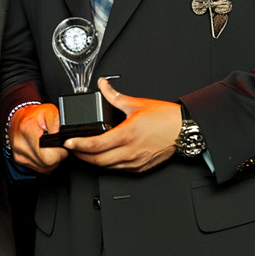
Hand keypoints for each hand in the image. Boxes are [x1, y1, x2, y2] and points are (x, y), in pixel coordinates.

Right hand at [9, 102, 67, 173]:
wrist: (18, 118)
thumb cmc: (33, 114)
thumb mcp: (49, 110)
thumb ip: (57, 123)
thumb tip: (63, 137)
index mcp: (28, 131)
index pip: (49, 155)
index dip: (59, 152)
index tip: (61, 145)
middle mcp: (21, 145)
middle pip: (48, 163)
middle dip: (57, 157)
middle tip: (57, 146)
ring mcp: (20, 155)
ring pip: (44, 168)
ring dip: (51, 160)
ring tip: (50, 148)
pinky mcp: (20, 160)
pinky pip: (39, 167)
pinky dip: (44, 162)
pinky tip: (44, 152)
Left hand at [65, 79, 181, 171]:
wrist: (185, 130)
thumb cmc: (165, 118)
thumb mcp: (137, 103)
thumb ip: (114, 96)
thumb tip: (103, 86)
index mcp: (127, 134)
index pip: (96, 145)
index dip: (78, 145)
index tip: (69, 142)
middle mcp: (130, 151)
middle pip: (97, 160)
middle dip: (80, 155)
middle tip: (72, 148)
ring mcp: (135, 162)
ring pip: (106, 167)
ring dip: (93, 161)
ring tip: (84, 152)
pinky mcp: (140, 168)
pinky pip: (118, 170)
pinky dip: (107, 164)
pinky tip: (103, 157)